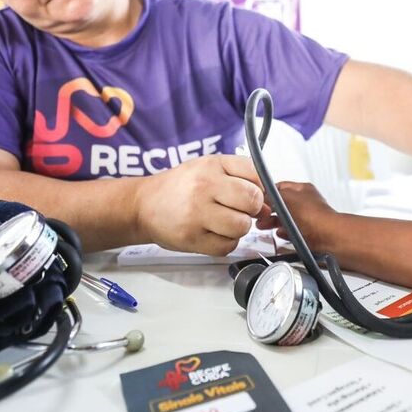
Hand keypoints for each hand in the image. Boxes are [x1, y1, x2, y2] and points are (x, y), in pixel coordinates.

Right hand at [133, 155, 263, 255]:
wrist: (143, 205)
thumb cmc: (180, 186)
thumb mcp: (207, 167)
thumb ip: (238, 176)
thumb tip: (267, 200)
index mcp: (212, 165)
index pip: (255, 174)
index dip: (260, 188)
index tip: (252, 194)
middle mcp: (204, 186)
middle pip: (252, 201)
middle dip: (252, 209)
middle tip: (240, 210)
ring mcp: (197, 214)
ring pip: (242, 226)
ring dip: (239, 228)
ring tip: (225, 222)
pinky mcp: (192, 239)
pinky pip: (227, 246)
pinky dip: (226, 243)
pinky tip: (214, 233)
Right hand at [254, 181, 338, 247]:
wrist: (328, 237)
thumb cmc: (314, 216)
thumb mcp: (286, 199)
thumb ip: (273, 195)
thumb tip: (262, 195)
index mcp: (302, 189)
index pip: (280, 187)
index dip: (267, 193)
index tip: (257, 200)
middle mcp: (306, 202)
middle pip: (281, 204)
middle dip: (268, 210)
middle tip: (259, 215)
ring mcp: (307, 218)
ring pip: (286, 218)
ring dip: (274, 222)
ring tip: (265, 226)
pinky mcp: (308, 233)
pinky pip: (292, 232)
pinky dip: (285, 233)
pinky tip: (280, 234)